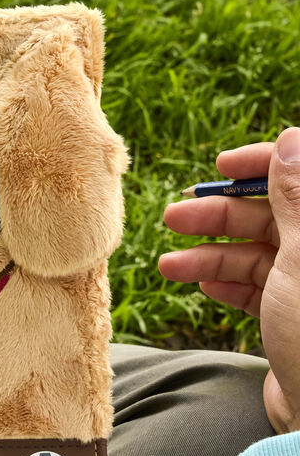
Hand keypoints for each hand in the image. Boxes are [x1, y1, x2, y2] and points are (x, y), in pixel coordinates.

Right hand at [158, 127, 299, 432]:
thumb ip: (296, 195)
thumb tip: (293, 137)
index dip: (266, 165)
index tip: (220, 167)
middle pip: (277, 216)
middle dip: (221, 217)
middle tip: (173, 217)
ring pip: (261, 254)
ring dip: (212, 255)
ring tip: (168, 264)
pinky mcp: (297, 318)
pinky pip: (260, 288)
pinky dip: (228, 284)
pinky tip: (200, 285)